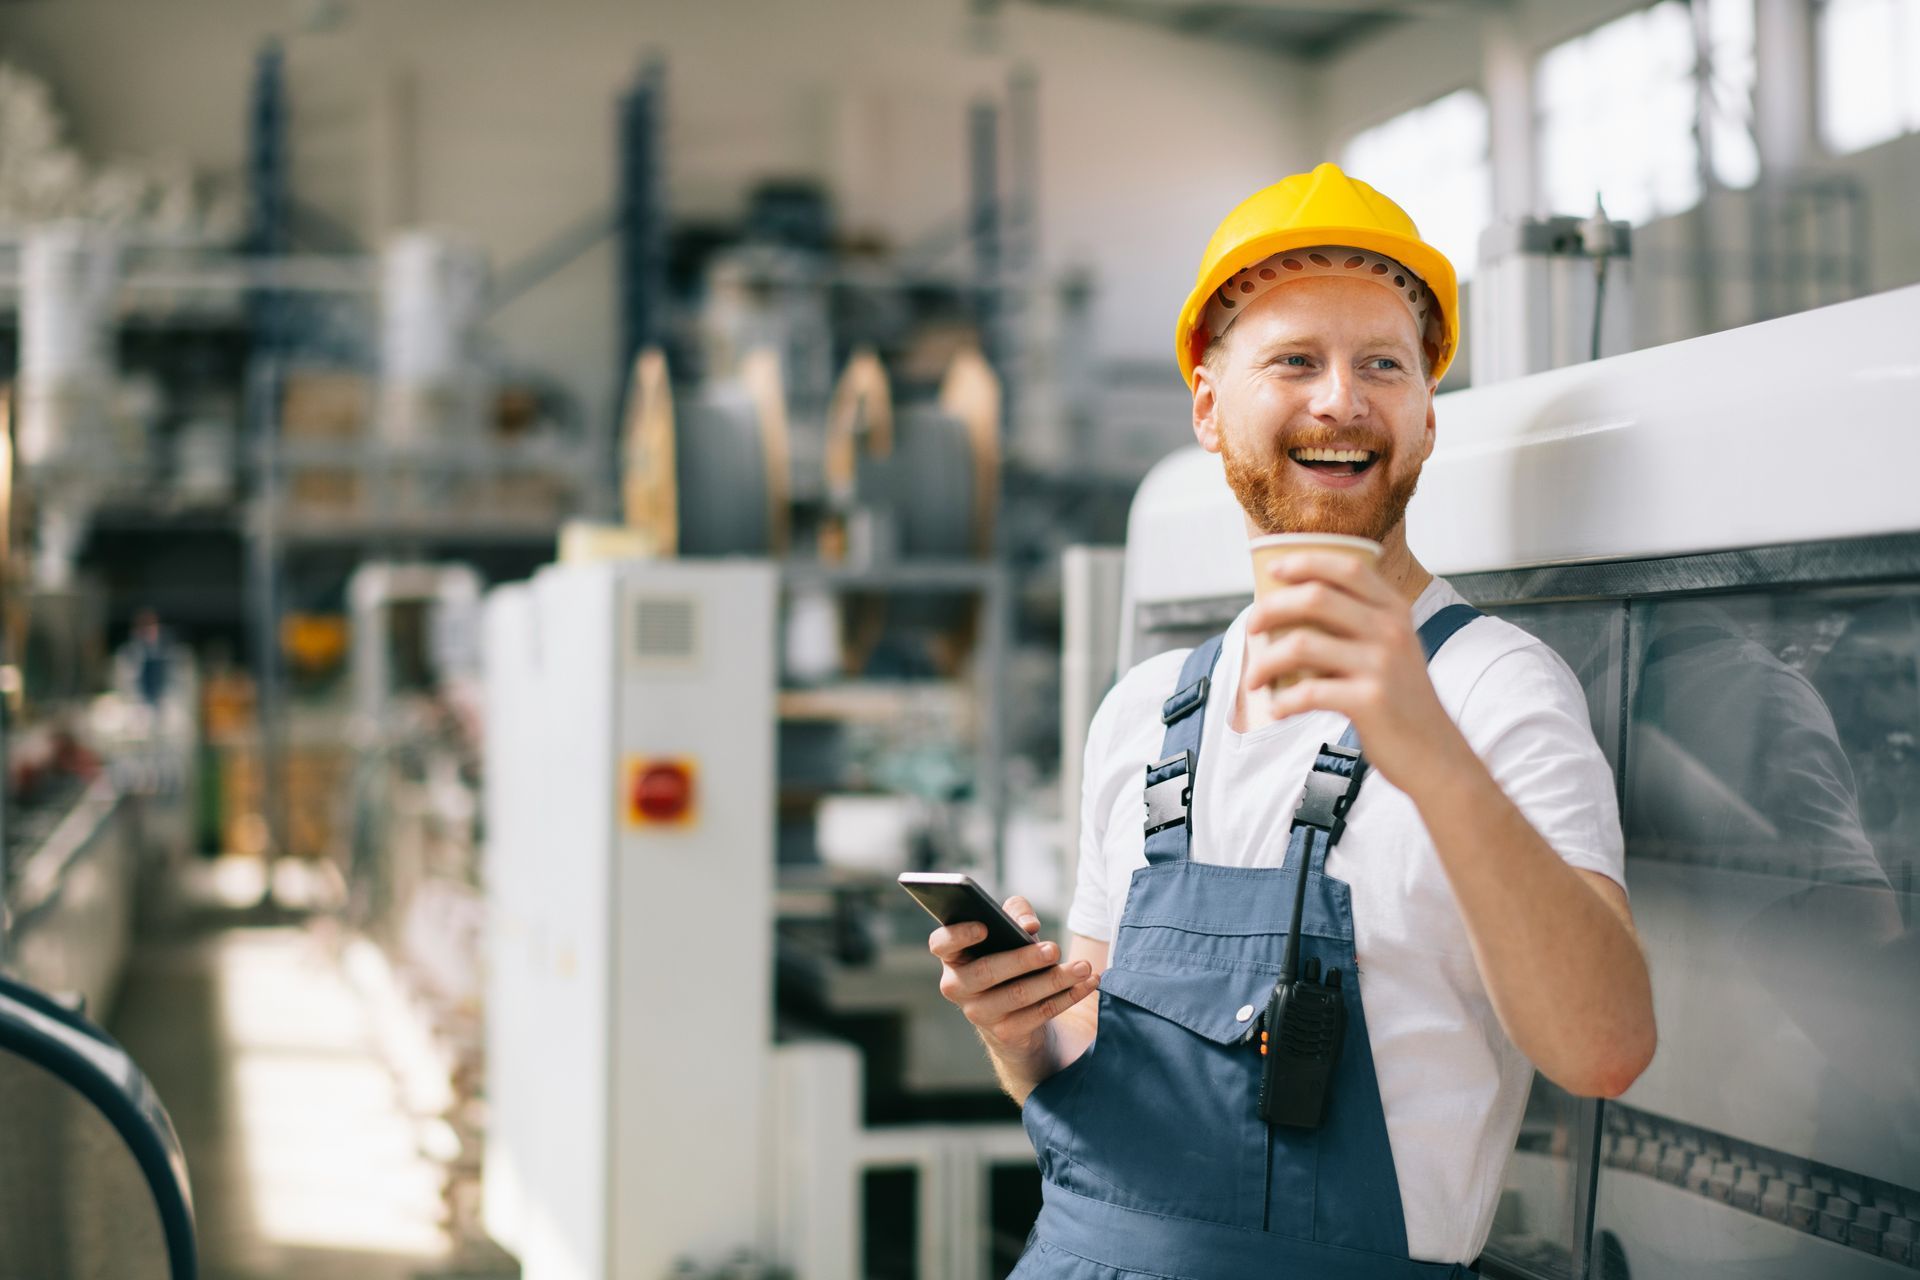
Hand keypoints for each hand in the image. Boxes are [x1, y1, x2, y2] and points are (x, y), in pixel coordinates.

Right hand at [928, 895, 1099, 1059]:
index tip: (985, 926)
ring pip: (1018, 995)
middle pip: (986, 971)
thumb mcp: (1009, 933)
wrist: (1014, 1015)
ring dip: (1055, 979)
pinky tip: (1088, 983)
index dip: (959, 935)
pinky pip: (1039, 1013)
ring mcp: (979, 1013)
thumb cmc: (1008, 959)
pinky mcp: (1005, 1033)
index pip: (942, 944)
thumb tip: (1028, 926)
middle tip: (1054, 948)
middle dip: (1023, 959)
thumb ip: (1015, 915)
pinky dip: (1068, 996)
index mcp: (953, 956)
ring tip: (1082, 967)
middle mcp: (958, 987)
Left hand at [1244, 551, 1468, 791]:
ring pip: (1301, 644)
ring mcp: (1381, 665)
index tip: (1273, 569)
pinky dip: (1283, 701)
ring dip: (1265, 661)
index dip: (1306, 561)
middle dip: (1270, 609)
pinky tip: (1278, 709)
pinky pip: (1308, 692)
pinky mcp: (1370, 701)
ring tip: (1254, 679)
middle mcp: (1390, 631)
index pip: (1348, 568)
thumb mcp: (1390, 651)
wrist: (1435, 755)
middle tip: (1251, 628)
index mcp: (1395, 611)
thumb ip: (1356, 626)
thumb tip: (1290, 610)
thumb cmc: (1399, 701)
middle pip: (1316, 598)